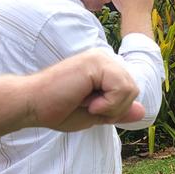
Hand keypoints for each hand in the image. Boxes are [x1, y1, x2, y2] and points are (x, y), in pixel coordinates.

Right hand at [28, 49, 144, 131]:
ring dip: (110, 107)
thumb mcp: (95, 115)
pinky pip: (121, 88)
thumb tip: (143, 111)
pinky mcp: (96, 63)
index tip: (91, 109)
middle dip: (115, 109)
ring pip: (130, 89)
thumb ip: (119, 110)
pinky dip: (108, 103)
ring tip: (86, 104)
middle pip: (133, 90)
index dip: (115, 109)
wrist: (31, 105)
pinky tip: (86, 101)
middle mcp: (105, 58)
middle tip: (88, 108)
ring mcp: (101, 58)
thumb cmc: (57, 109)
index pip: (129, 91)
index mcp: (105, 68)